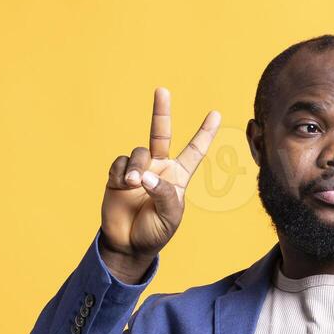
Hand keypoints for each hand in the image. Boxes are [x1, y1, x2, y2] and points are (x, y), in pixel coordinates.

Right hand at [100, 87, 220, 280]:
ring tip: (133, 184)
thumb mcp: (169, 216)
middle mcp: (159, 168)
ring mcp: (138, 170)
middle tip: (162, 90)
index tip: (216, 114)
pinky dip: (121, 173)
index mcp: (178, 177)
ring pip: (138, 152)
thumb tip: (144, 175)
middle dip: (161, 111)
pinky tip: (122, 186)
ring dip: (136, 166)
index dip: (204, 133)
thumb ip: (162, 193)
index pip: (194, 151)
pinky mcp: (118, 175)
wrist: (128, 243)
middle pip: (161, 133)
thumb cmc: (155, 232)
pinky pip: (120, 163)